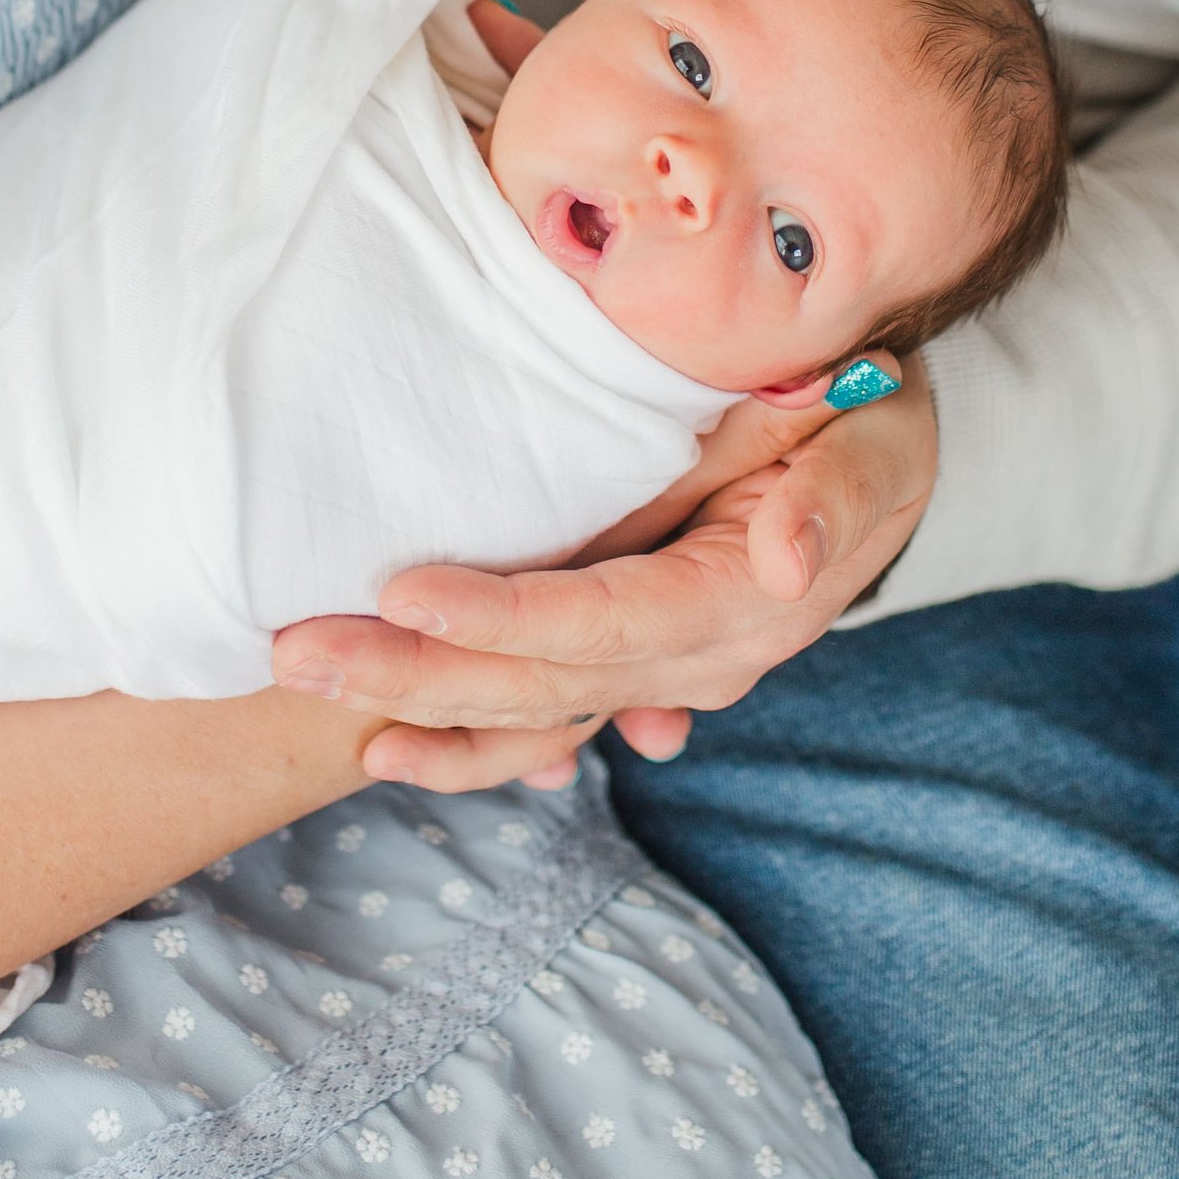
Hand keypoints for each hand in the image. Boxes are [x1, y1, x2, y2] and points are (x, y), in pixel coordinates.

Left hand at [272, 373, 937, 785]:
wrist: (884, 459)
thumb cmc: (869, 424)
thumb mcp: (872, 443)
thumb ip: (831, 501)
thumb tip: (786, 562)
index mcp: (736, 605)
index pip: (598, 621)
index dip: (500, 616)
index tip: (402, 595)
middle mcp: (695, 664)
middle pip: (537, 683)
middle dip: (410, 675)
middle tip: (293, 650)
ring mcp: (663, 678)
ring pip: (528, 715)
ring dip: (418, 713)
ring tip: (309, 700)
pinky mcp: (636, 667)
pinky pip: (547, 720)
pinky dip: (473, 744)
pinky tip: (394, 754)